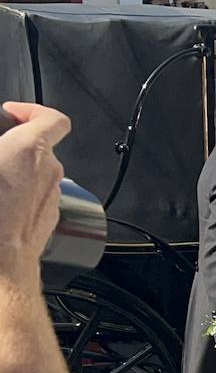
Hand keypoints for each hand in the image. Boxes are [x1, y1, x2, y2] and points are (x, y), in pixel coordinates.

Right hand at [0, 102, 70, 279]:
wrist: (0, 261)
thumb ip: (1, 145)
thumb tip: (3, 148)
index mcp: (31, 149)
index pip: (53, 119)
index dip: (32, 111)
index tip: (12, 112)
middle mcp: (49, 172)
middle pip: (39, 148)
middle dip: (13, 147)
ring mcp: (51, 198)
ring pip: (35, 175)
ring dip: (15, 173)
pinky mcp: (45, 220)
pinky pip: (33, 199)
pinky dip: (18, 196)